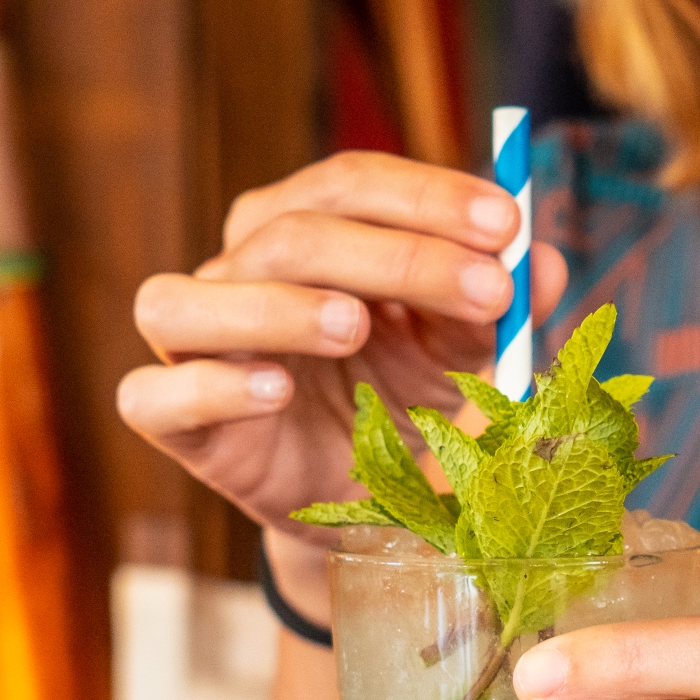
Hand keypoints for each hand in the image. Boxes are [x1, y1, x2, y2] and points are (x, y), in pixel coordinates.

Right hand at [115, 151, 568, 545]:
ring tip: (356, 328)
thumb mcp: (475, 363)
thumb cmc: (414, 414)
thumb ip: (505, 313)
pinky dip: (214, 385)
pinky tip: (277, 389)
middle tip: (489, 292)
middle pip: (292, 231)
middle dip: (398, 255)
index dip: (428, 196)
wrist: (371, 515)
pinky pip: (155, 392)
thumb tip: (544, 263)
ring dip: (280, 303)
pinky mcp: (174, 421)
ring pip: (194, 297)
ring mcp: (197, 345)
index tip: (508, 226)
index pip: (350, 184)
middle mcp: (242, 273)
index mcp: (308, 234)